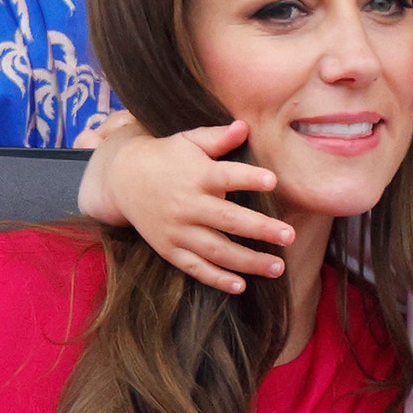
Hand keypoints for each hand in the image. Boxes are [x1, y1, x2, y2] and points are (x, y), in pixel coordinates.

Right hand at [77, 119, 292, 293]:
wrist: (122, 179)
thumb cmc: (166, 156)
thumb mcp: (189, 141)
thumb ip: (217, 138)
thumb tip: (244, 126)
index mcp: (197, 175)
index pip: (227, 176)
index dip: (249, 178)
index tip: (272, 180)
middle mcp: (188, 204)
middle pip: (228, 219)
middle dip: (260, 229)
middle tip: (289, 235)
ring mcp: (178, 230)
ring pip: (217, 250)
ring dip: (249, 261)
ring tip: (278, 267)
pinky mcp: (169, 249)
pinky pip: (195, 268)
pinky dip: (217, 279)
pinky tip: (241, 286)